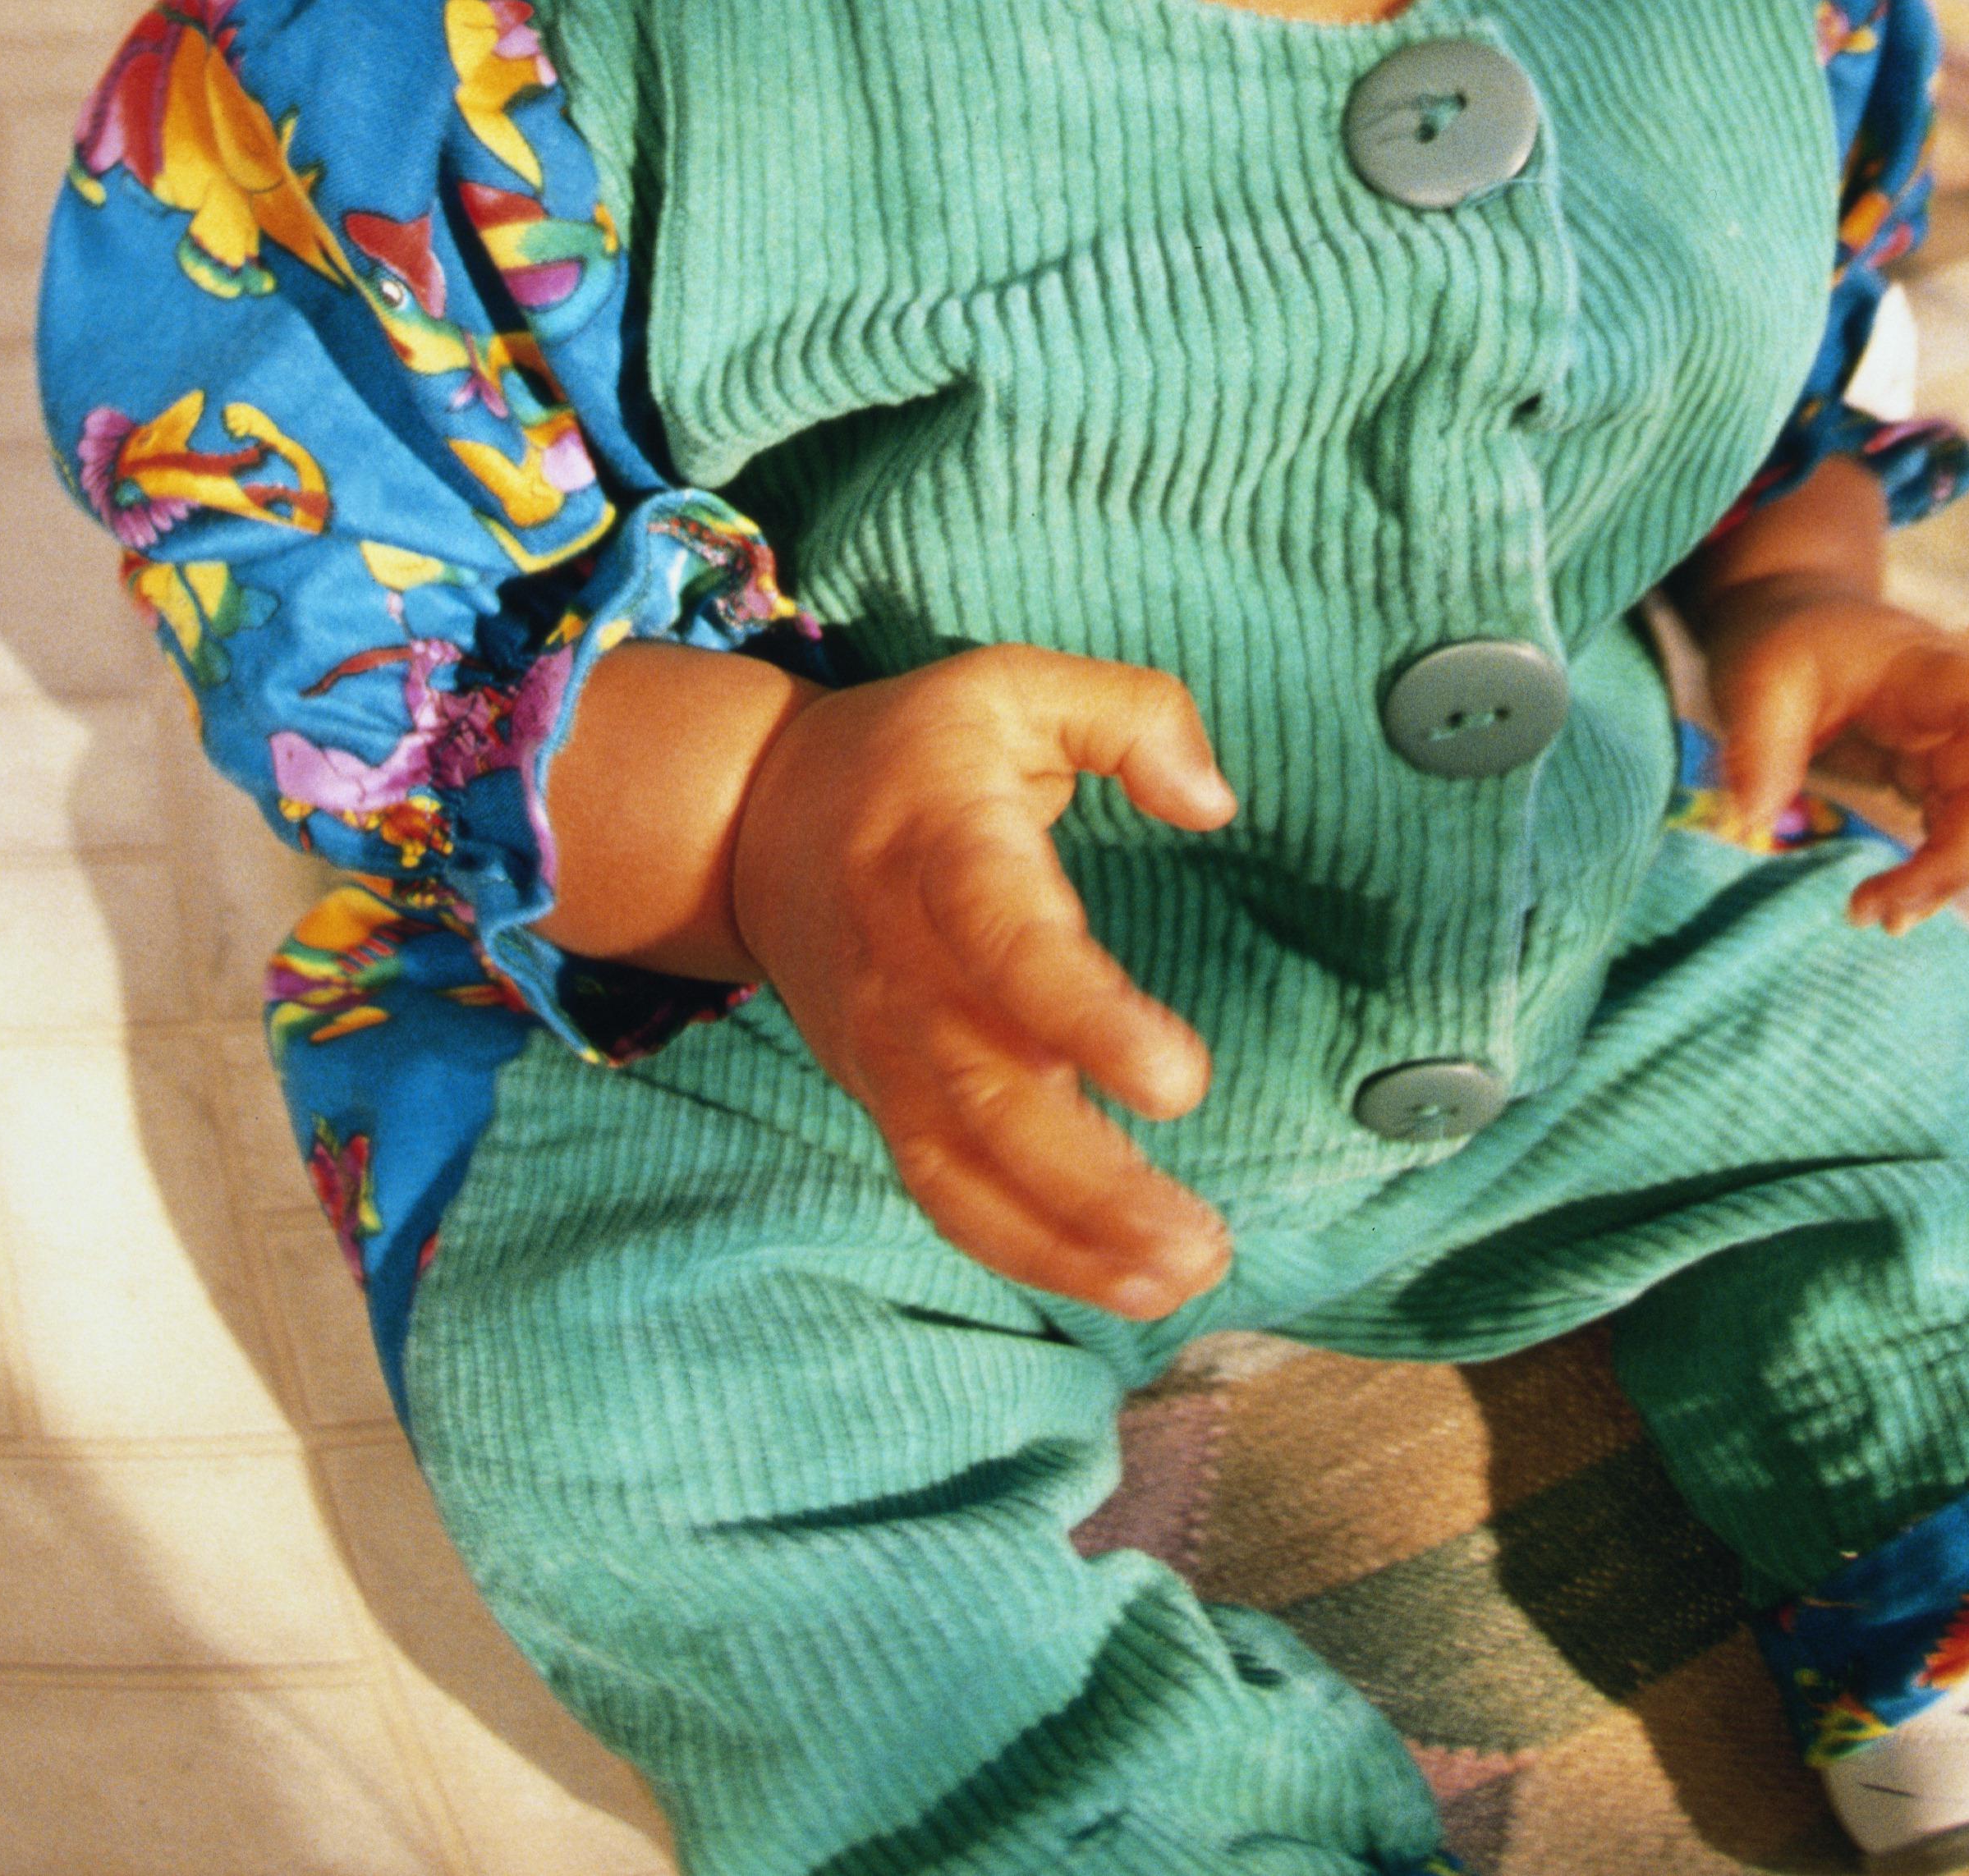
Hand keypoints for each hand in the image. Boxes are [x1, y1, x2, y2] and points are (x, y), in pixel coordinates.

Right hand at [729, 644, 1239, 1318]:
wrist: (754, 823)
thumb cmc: (916, 753)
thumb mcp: (1016, 684)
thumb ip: (1132, 714)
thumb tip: (1214, 800)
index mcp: (943, 849)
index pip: (1009, 946)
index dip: (1088, 1019)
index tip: (1181, 1082)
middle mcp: (907, 966)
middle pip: (990, 1094)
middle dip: (1094, 1182)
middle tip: (1199, 1240)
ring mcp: (889, 1047)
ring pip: (968, 1166)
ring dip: (1074, 1239)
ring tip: (1184, 1275)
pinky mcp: (888, 1097)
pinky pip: (946, 1194)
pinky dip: (1028, 1251)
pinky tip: (1124, 1283)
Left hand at [1693, 578, 1968, 930]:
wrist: (1784, 613)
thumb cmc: (1781, 635)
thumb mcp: (1759, 675)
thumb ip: (1761, 743)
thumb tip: (1755, 820)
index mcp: (1941, 673)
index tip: (1940, 854)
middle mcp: (1964, 714)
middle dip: (1952, 864)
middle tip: (1881, 910)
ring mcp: (1952, 748)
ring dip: (1940, 878)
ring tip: (1875, 915)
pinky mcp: (1931, 777)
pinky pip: (1950, 833)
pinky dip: (1925, 872)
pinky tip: (1885, 903)